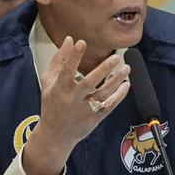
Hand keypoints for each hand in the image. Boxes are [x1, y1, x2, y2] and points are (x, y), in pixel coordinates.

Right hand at [21, 38, 130, 174]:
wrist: (55, 135)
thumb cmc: (52, 103)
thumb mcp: (48, 81)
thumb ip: (59, 60)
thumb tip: (70, 40)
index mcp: (58, 89)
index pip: (66, 71)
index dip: (73, 57)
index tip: (81, 42)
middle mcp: (72, 100)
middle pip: (88, 83)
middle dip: (103, 69)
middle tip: (116, 57)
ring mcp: (84, 110)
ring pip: (103, 94)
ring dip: (116, 80)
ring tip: (126, 68)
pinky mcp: (94, 119)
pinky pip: (109, 106)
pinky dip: (119, 95)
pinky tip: (126, 84)